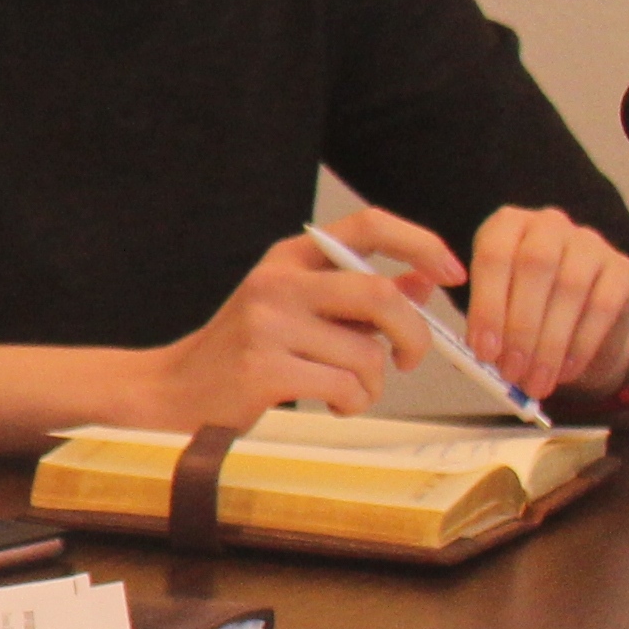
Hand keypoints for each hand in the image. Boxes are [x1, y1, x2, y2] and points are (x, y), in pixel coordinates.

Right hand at [137, 207, 441, 425]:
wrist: (175, 390)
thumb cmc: (245, 352)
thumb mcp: (300, 309)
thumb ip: (358, 296)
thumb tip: (424, 281)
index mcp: (290, 259)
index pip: (368, 225)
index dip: (420, 243)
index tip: (453, 272)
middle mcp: (277, 282)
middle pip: (381, 295)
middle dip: (413, 336)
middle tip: (407, 359)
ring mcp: (267, 324)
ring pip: (368, 355)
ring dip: (371, 384)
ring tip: (343, 388)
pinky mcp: (264, 368)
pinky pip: (346, 388)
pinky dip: (350, 403)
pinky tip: (326, 401)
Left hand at [462, 206, 628, 402]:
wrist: (578, 317)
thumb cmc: (521, 308)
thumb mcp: (494, 306)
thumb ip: (484, 325)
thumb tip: (479, 354)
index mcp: (506, 225)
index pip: (493, 256)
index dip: (487, 306)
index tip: (483, 351)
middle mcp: (548, 224)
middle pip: (534, 268)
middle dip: (519, 327)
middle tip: (510, 372)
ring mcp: (589, 243)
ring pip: (569, 288)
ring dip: (549, 343)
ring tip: (535, 381)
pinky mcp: (622, 269)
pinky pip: (602, 306)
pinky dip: (580, 344)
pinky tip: (564, 371)